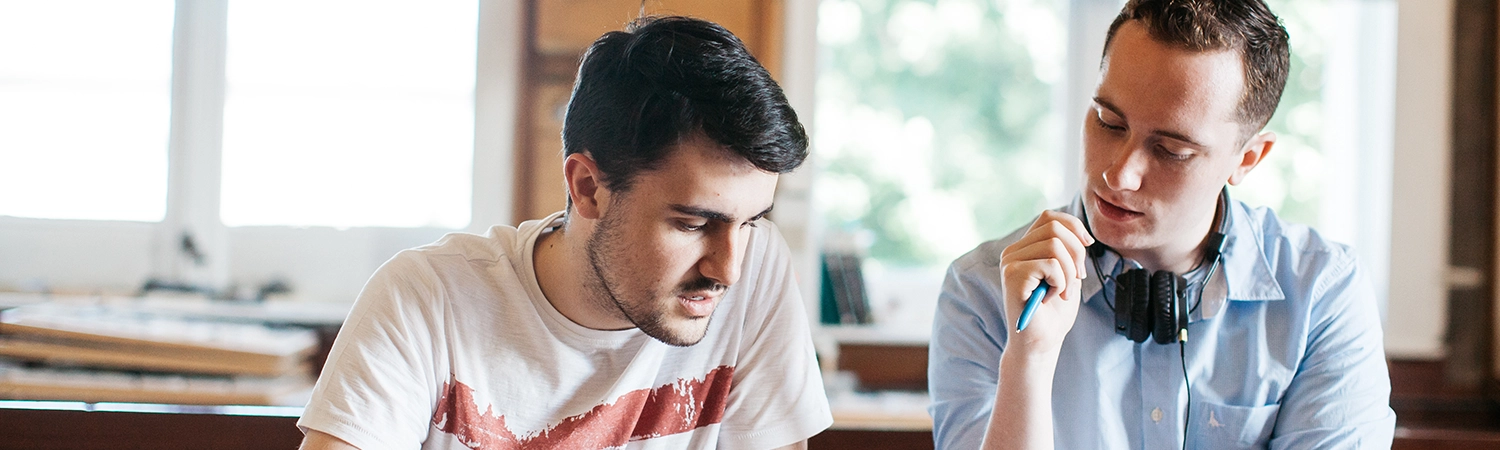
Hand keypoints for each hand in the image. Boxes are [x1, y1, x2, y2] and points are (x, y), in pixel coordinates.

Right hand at [998, 210, 1095, 354]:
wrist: (1040, 343)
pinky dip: (1061, 283)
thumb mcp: (1067, 274)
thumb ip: (1067, 251)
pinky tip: (1053, 297)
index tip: (1088, 245)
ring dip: (1070, 272)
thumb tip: (1080, 233)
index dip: (1074, 226)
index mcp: (1024, 248)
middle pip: (1055, 228)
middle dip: (1077, 253)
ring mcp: (1010, 263)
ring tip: (1063, 292)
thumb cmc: (1054, 312)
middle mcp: (1012, 251)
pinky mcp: (1012, 276)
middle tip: (1077, 279)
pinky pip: (1051, 265)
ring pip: (1055, 246)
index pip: (1049, 217)